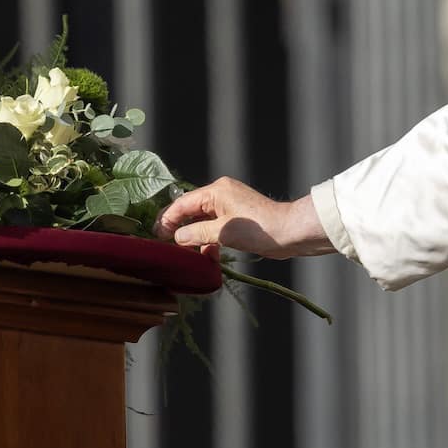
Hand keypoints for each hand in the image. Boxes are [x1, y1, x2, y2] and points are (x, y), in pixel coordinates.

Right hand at [154, 178, 332, 259]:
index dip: (167, 219)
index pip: (182, 203)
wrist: (291, 232)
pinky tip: (207, 256)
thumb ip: (197, 234)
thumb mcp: (223, 232)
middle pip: (191, 211)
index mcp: (216, 191)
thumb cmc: (260, 228)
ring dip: (194, 237)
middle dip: (178, 228)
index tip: (156, 235)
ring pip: (203, 221)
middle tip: (165, 244)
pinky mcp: (238, 219)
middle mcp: (221, 194)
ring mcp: (230, 206)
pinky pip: (215, 228)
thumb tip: (177, 237)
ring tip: (185, 253)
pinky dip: (209, 241)